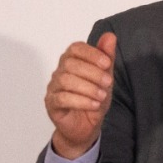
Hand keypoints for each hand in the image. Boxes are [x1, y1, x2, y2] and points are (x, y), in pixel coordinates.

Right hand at [44, 32, 116, 158]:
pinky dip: (81, 101)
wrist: (87, 125)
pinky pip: (62, 98)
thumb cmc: (95, 98)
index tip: (107, 63)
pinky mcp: (51, 103)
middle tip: (108, 83)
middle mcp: (60, 72)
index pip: (75, 48)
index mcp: (72, 61)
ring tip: (102, 96)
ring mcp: (53, 88)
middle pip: (70, 64)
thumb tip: (110, 36)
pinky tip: (94, 105)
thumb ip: (106, 57)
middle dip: (93, 73)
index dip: (91, 53)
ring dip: (88, 88)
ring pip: (65, 80)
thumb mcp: (106, 77)